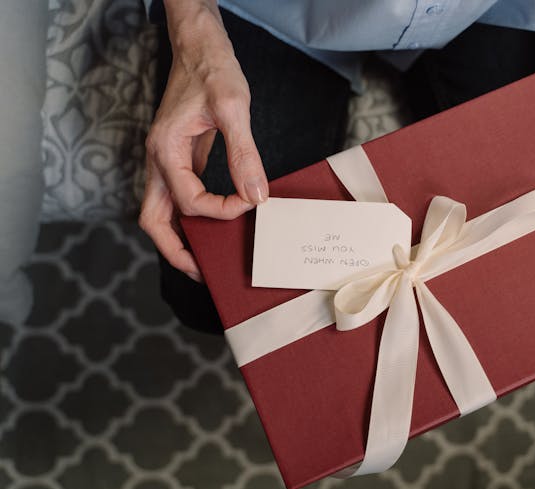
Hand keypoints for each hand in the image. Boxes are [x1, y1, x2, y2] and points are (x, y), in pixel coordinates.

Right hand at [139, 0, 267, 281]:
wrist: (199, 46)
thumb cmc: (212, 69)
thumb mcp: (233, 107)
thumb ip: (244, 154)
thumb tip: (256, 196)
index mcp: (166, 150)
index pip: (190, 201)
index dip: (221, 211)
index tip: (250, 205)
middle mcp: (159, 159)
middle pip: (154, 220)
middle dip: (175, 250)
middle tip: (202, 271)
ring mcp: (166, 160)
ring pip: (161, 211)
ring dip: (180, 237)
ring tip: (205, 257)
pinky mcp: (179, 157)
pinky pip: (179, 196)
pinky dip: (193, 215)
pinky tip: (216, 220)